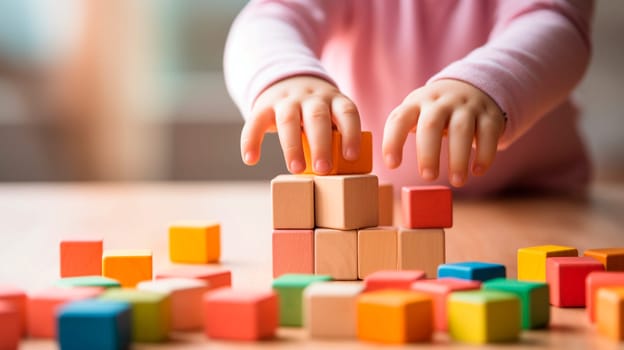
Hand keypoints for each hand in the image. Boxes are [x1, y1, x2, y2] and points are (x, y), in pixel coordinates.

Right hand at [241, 76, 361, 173]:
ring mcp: (286, 100)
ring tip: (296, 169)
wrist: (288, 79)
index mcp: (333, 100)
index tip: (351, 157)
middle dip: (321, 144)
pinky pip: (255, 122)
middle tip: (323, 169)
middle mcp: (311, 97)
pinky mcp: (263, 106)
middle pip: (317, 117)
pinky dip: (250, 140)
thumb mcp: (331, 115)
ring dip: (292, 146)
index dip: (351, 134)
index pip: (347, 113)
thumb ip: (336, 136)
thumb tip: (343, 172)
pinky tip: (250, 159)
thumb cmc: (317, 112)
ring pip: (289, 119)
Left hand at [382, 79, 505, 186]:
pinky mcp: (489, 115)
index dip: (393, 141)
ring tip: (457, 182)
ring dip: (458, 158)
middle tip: (428, 177)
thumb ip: (399, 131)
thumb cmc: (433, 111)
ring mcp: (466, 106)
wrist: (471, 86)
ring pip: (461, 129)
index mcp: (416, 103)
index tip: (392, 165)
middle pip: (431, 125)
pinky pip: (488, 133)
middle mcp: (440, 102)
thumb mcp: (415, 112)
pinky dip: (484, 154)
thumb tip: (388, 165)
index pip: (399, 119)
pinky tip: (477, 172)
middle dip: (428, 153)